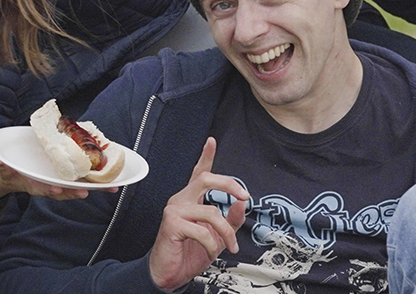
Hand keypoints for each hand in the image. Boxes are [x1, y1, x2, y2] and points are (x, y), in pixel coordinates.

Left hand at [0, 155, 106, 201]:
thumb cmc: (26, 165)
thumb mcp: (45, 162)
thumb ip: (62, 154)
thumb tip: (87, 137)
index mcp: (52, 180)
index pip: (72, 186)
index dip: (90, 187)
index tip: (106, 188)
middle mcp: (41, 184)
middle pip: (58, 191)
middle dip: (71, 193)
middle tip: (84, 193)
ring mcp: (24, 180)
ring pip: (35, 187)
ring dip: (44, 188)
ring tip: (53, 189)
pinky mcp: (5, 172)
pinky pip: (3, 169)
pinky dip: (1, 165)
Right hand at [149, 138, 249, 290]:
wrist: (170, 274)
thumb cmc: (190, 253)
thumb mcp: (217, 236)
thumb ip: (230, 220)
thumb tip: (241, 205)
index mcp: (191, 200)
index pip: (198, 173)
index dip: (206, 156)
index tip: (211, 141)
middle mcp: (181, 200)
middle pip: (206, 179)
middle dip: (230, 185)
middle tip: (245, 197)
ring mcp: (174, 210)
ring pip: (211, 211)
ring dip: (226, 232)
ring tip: (230, 246)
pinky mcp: (171, 224)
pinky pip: (202, 230)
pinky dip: (212, 244)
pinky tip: (210, 251)